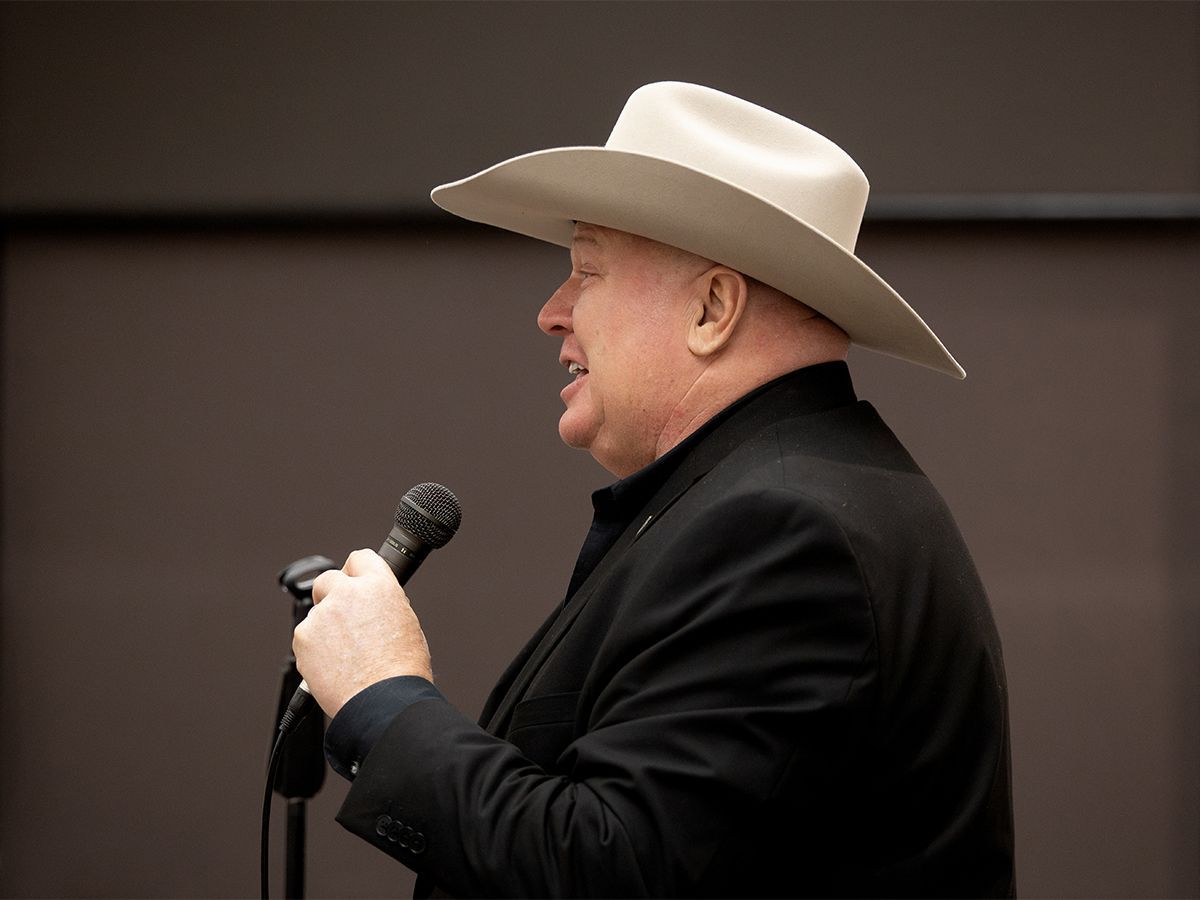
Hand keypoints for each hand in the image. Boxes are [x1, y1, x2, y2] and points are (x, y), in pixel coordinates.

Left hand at [292, 548, 433, 718]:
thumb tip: (371, 605)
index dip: (356, 572)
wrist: (382, 701)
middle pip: (328, 580)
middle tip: (343, 621)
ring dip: (326, 629)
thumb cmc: (401, 669)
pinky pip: (306, 638)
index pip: (360, 558)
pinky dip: (315, 650)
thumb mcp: (406, 623)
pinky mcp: (303, 637)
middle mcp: (347, 593)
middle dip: (332, 596)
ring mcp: (322, 614)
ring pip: (317, 614)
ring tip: (346, 656)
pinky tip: (334, 666)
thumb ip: (383, 604)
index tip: (353, 582)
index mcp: (378, 585)